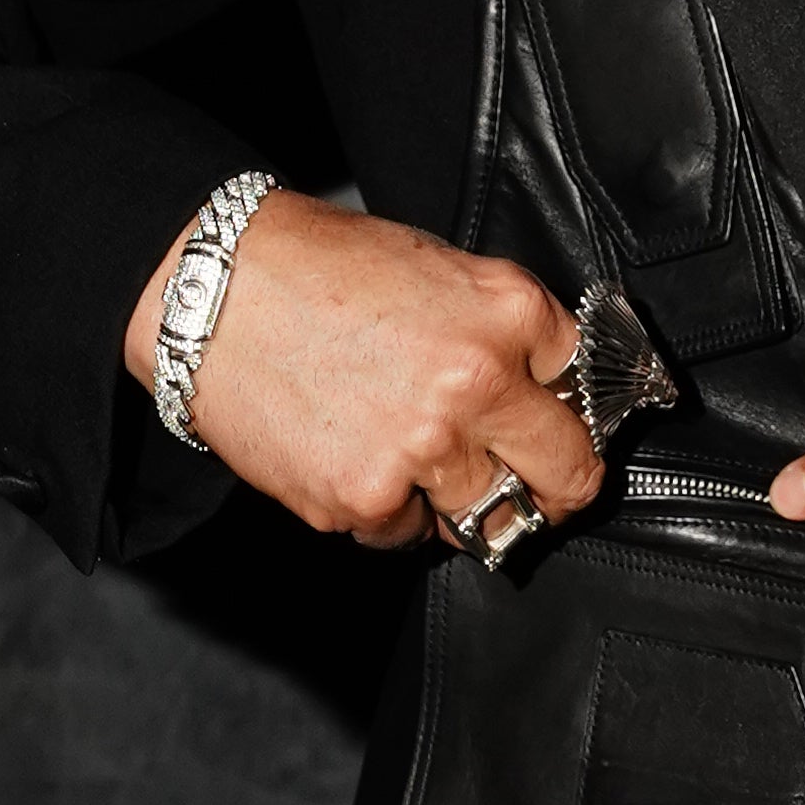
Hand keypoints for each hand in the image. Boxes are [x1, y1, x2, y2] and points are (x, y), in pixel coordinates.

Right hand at [125, 195, 604, 549]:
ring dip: (464, 500)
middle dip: (560, 487)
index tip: (567, 427)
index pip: (592, 390)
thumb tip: (556, 387)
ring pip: (485, 518)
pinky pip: (406, 534)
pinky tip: (358, 456)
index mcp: (505, 318)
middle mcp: (473, 389)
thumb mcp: (444, 269)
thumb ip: (508, 330)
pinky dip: (392, 511)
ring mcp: (418, 453)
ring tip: (418, 456)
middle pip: (567, 478)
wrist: (213, 287)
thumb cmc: (321, 269)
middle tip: (539, 485)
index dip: (578, 410)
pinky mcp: (361, 500)